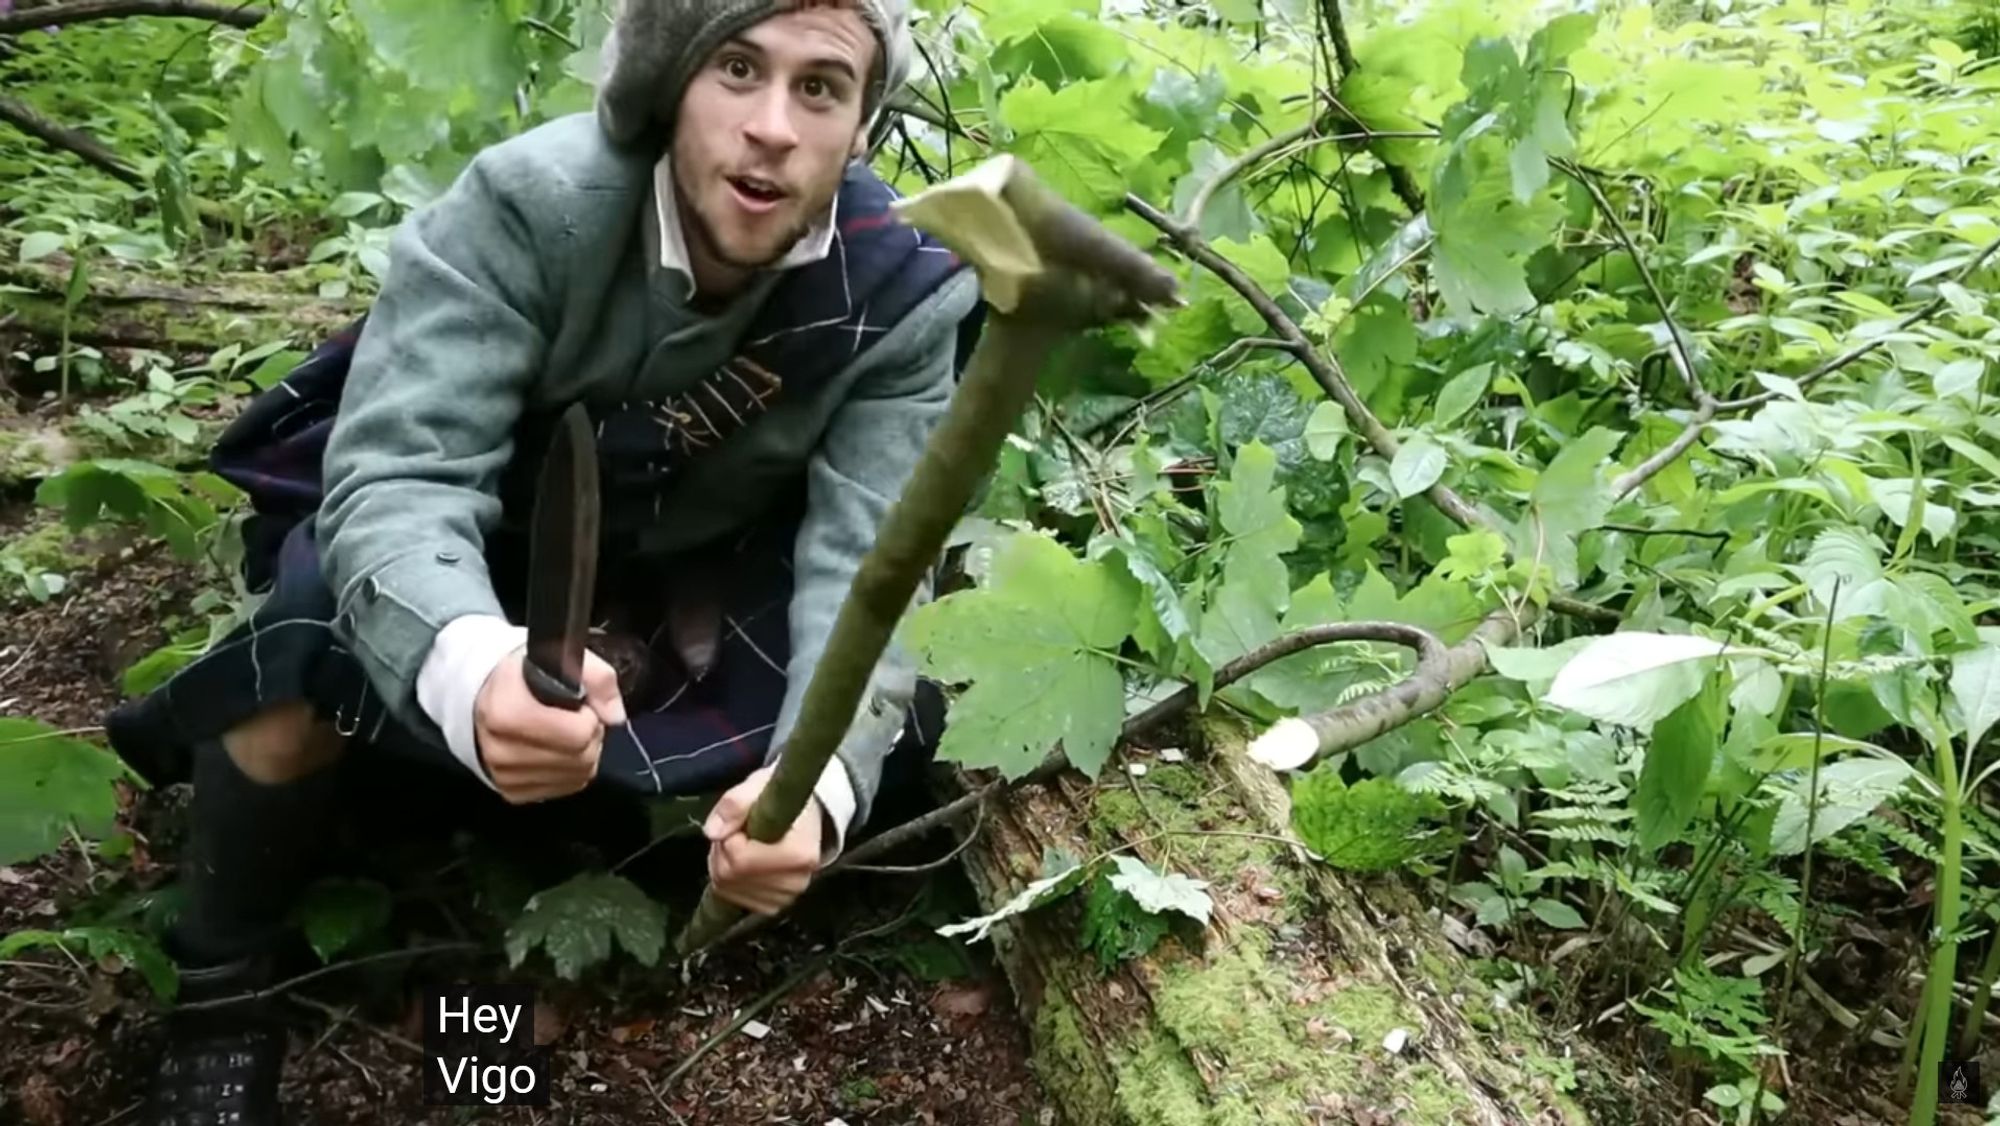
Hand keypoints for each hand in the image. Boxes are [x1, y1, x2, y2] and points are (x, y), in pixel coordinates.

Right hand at [474, 648, 624, 803]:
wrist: (487, 698)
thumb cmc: (527, 677)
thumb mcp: (562, 658)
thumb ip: (599, 678)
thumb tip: (615, 716)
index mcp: (506, 712)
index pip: (578, 734)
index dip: (589, 716)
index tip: (579, 704)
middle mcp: (500, 750)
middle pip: (582, 758)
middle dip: (591, 736)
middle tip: (578, 718)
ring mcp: (503, 775)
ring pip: (577, 776)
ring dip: (584, 754)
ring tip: (567, 732)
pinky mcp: (511, 792)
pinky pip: (564, 789)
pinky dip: (571, 771)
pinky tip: (559, 750)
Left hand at [703, 766, 823, 914]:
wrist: (805, 815)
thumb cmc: (782, 797)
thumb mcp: (758, 786)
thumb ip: (735, 803)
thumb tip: (713, 832)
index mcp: (799, 853)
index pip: (740, 859)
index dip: (729, 836)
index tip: (740, 821)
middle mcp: (796, 882)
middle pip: (730, 875)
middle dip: (722, 850)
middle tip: (736, 830)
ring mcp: (786, 898)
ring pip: (727, 888)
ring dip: (722, 864)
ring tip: (740, 844)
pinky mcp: (774, 906)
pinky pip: (733, 899)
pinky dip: (729, 881)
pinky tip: (743, 863)